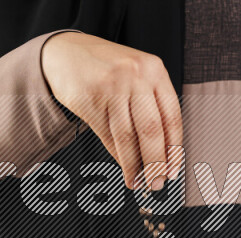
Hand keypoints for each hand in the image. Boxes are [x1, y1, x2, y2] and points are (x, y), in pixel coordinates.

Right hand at [42, 32, 182, 189]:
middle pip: (152, 130)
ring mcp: (113, 87)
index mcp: (155, 70)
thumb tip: (162, 154)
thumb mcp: (137, 77)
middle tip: (157, 182)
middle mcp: (136, 76)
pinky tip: (124, 167)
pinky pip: (108, 135)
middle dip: (156, 162)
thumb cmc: (107, 69)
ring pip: (127, 137)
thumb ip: (151, 107)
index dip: (174, 148)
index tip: (173, 169)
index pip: (172, 117)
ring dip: (134, 165)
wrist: (66, 52)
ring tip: (138, 181)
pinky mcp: (91, 99)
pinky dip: (118, 156)